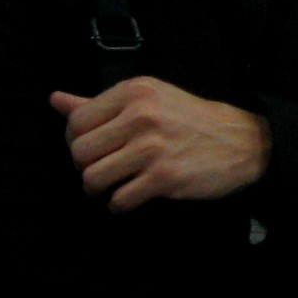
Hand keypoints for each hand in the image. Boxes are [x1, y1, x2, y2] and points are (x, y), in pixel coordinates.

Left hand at [50, 79, 270, 212]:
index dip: (77, 142)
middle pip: (79, 153)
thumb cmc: (190, 120)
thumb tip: (55, 100)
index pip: (77, 122)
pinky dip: (120, 205)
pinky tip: (132, 197)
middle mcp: (142, 115)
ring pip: (92, 179)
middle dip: (86, 168)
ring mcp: (153, 147)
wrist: (242, 140)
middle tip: (104, 170)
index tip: (95, 149)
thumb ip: (100, 102)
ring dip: (99, 190)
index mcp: (135, 91)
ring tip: (115, 185)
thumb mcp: (149, 99)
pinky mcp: (164, 177)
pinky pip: (119, 200)